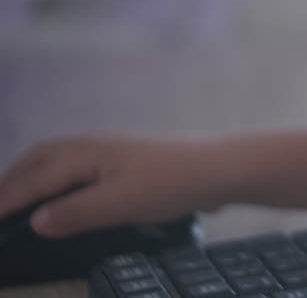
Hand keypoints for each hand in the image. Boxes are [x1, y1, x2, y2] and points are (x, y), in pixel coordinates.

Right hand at [0, 133, 233, 236]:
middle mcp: (89, 146)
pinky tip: (59, 194)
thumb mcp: (121, 203)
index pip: (30, 180)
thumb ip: (76, 213)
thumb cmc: (173, 182)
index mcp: (82, 154)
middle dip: (8, 183)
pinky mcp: (123, 160)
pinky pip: (72, 166)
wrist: (222, 167)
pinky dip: (52, 178)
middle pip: (35, 161)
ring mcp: (107, 150)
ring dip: (28, 178)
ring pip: (53, 160)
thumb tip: (34, 222)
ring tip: (13, 202)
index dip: (3, 201)